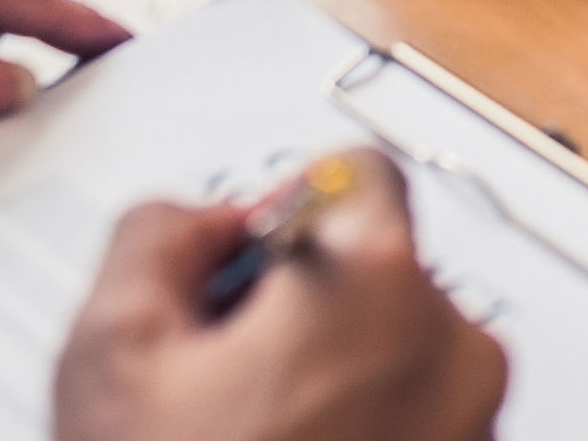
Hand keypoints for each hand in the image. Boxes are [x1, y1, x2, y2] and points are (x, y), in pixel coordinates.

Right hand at [55, 149, 506, 440]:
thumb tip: (204, 219)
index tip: (253, 248)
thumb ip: (158, 230)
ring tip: (253, 434)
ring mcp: (473, 432)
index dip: (291, 202)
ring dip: (339, 374)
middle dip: (309, 301)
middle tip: (229, 364)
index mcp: (376, 284)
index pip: (362, 172)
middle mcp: (452, 352)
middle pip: (383, 269)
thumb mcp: (114, 345)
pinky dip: (367, 433)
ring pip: (403, 354)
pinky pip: (424, 424)